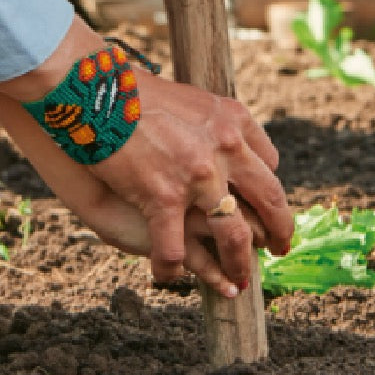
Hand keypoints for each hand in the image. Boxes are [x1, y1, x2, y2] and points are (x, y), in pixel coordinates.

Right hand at [88, 72, 293, 289]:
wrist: (97, 91)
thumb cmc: (135, 93)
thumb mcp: (190, 98)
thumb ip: (212, 124)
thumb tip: (224, 146)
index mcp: (233, 119)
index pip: (269, 165)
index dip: (267, 193)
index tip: (263, 208)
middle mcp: (225, 147)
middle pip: (269, 201)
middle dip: (278, 232)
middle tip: (277, 250)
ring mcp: (198, 175)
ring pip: (234, 236)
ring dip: (237, 264)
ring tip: (236, 282)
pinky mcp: (164, 196)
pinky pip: (176, 250)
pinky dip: (171, 268)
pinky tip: (167, 274)